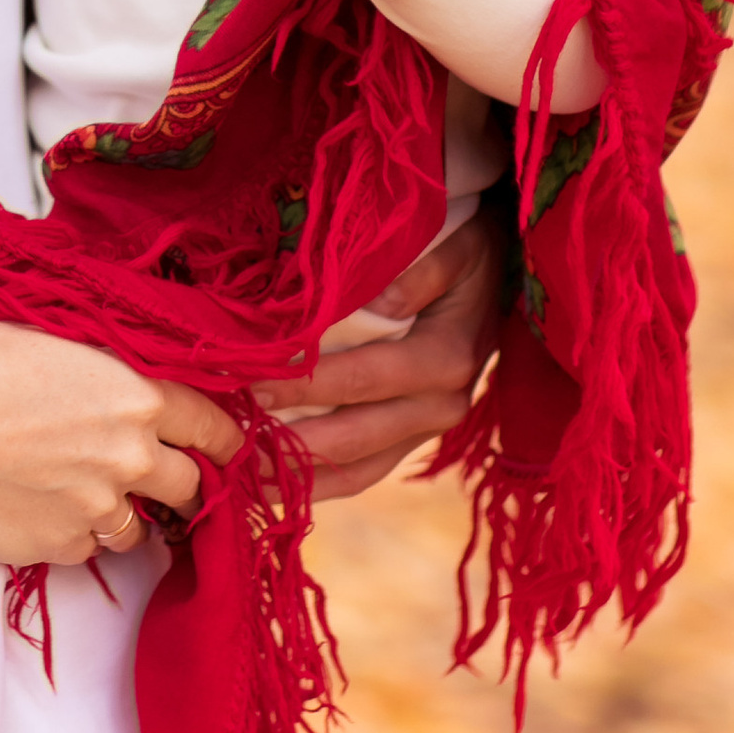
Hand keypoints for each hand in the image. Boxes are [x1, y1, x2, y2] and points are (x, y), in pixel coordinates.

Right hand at [0, 320, 238, 565]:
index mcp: (136, 396)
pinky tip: (38, 505)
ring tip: (80, 489)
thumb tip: (118, 373)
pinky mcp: (62, 547)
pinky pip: (88, 548)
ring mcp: (98, 509)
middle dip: (181, 483)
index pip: (212, 426)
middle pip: (190, 486)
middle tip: (160, 478)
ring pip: (138, 526)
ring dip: (122, 512)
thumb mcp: (45, 338)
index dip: (223, 438)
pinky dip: (74, 532)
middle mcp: (130, 457)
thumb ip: (100, 366)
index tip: (225, 447)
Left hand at [264, 210, 503, 498]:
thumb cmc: (471, 254)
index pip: (367, 377)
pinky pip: (363, 473)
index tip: (254, 384)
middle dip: (291, 441)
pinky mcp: (412, 439)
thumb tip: (384, 301)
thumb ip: (425, 270)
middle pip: (357, 436)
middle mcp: (441, 406)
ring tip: (241, 477)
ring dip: (299, 477)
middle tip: (231, 438)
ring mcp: (426, 430)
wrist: (503, 281)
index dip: (310, 384)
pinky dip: (319, 484)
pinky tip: (273, 486)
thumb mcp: (460, 246)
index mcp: (447, 358)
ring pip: (358, 470)